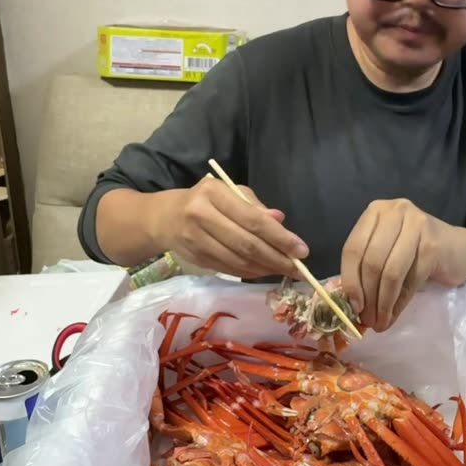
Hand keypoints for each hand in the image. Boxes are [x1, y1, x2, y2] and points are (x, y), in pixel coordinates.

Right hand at [157, 175, 308, 278]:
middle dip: (277, 258)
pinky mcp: (196, 258)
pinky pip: (229, 269)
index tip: (301, 250)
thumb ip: (254, 206)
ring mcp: (196, 240)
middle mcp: (201, 216)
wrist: (164, 218)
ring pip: (239, 260)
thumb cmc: (205, 200)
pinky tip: (265, 271)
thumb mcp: (229, 193)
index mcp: (213, 194)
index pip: (252, 219)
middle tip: (299, 268)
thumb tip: (281, 221)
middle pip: (247, 244)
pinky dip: (251, 272)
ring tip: (285, 270)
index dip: (279, 237)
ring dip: (266, 268)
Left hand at [340, 199, 465, 331]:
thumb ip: (367, 267)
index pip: (353, 248)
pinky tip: (394, 315)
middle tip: (367, 320)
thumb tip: (351, 304)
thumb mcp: (388, 250)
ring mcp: (416, 226)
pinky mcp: (433, 245)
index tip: (351, 306)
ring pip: (390, 273)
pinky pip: (410, 281)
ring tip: (380, 322)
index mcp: (377, 211)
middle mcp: (395, 212)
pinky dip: (399, 303)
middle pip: (371, 261)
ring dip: (383, 304)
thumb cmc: (417, 252)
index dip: (350, 280)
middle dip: (367, 296)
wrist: (462, 250)